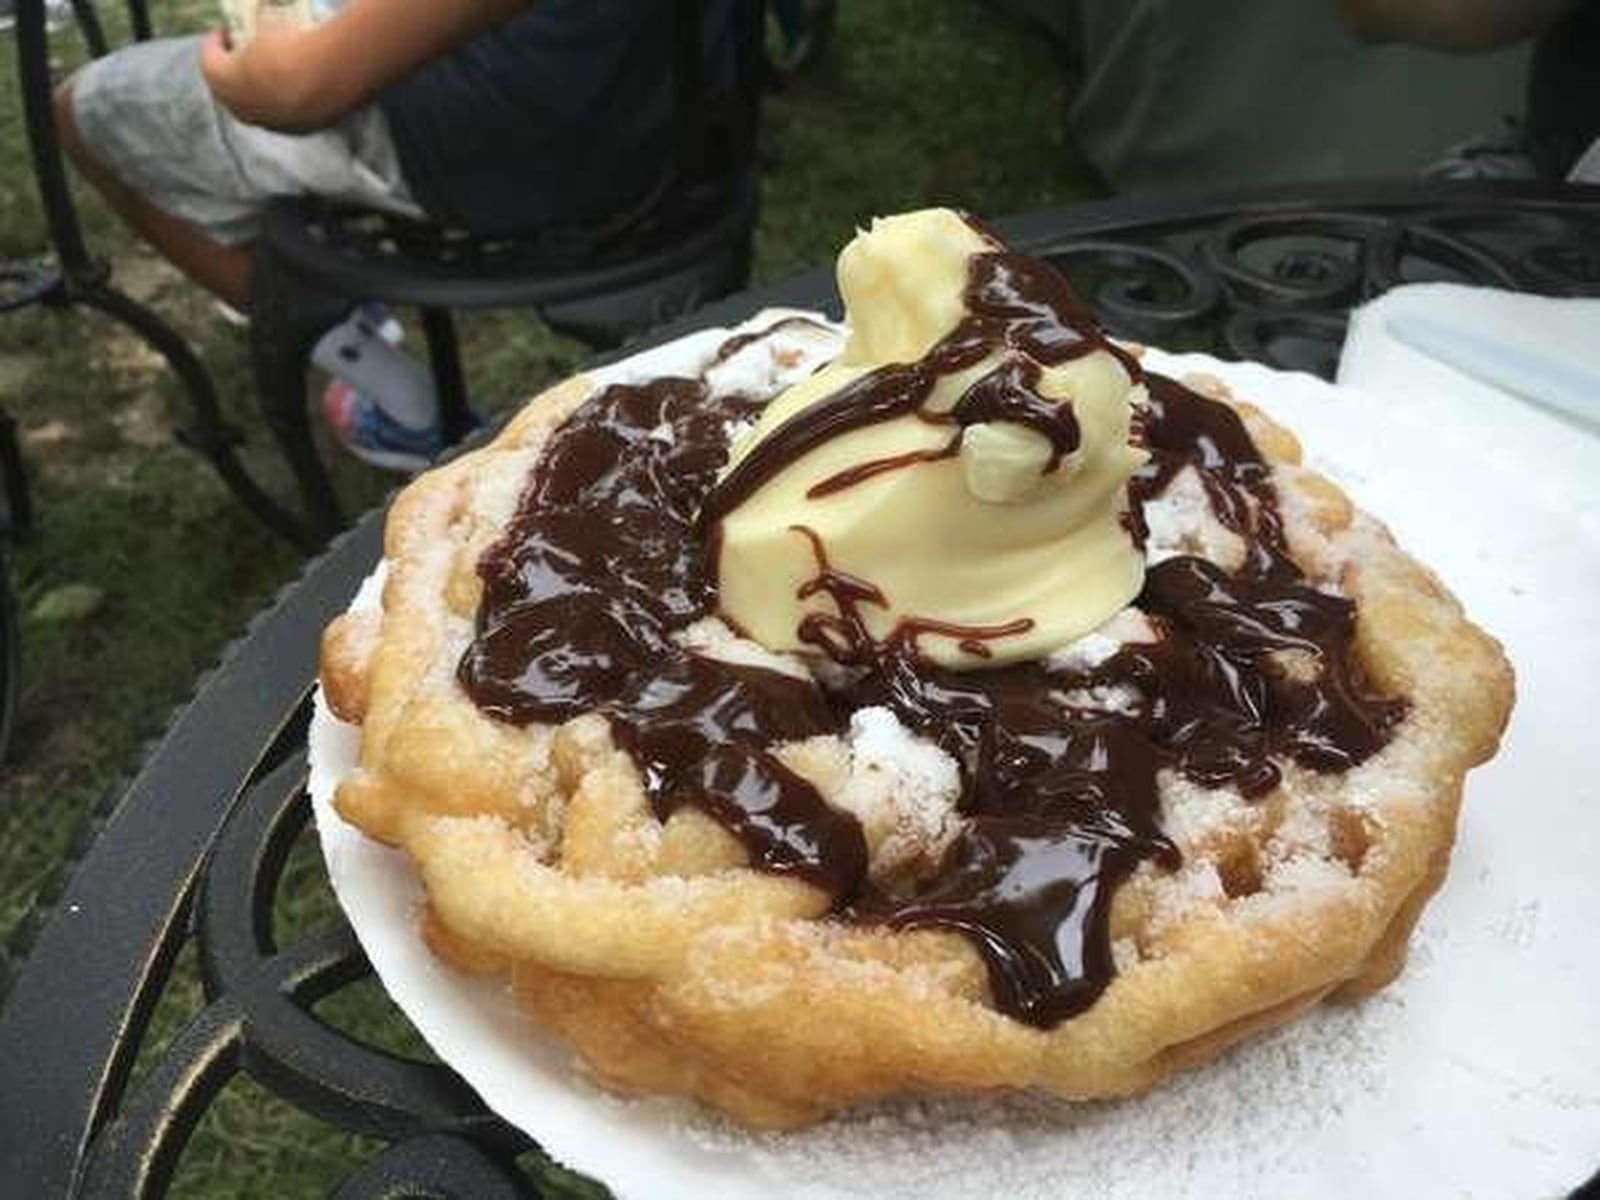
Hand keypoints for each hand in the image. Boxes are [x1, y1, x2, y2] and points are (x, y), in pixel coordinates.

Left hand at [200, 23, 326, 131]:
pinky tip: (299, 85)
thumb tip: (263, 30)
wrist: (328, 76)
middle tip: (245, 54)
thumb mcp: (265, 28)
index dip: (216, 41)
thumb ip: (256, 33)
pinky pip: (283, 114)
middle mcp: (238, 109)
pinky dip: (286, 101)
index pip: (208, 59)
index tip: (226, 29)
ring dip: (261, 90)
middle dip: (235, 71)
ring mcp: (267, 123)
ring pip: (257, 106)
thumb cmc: (289, 47)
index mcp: (220, 80)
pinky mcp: (295, 130)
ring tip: (275, 72)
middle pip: (230, 89)